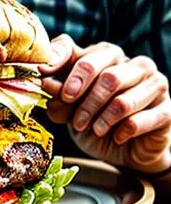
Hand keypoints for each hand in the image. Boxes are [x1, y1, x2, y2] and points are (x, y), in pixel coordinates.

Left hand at [40, 34, 170, 174]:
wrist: (127, 151)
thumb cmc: (95, 119)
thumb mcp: (72, 106)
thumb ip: (59, 91)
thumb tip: (45, 81)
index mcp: (107, 54)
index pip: (83, 52)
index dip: (62, 63)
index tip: (45, 78)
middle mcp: (134, 64)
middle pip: (106, 76)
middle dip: (85, 101)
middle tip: (75, 120)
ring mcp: (154, 84)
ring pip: (123, 100)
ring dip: (102, 119)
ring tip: (92, 130)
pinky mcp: (167, 109)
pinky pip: (141, 120)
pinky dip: (122, 131)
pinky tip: (116, 137)